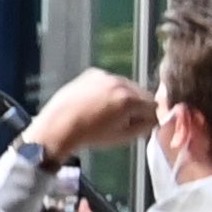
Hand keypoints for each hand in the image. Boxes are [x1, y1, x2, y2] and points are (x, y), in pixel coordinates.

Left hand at [26, 66, 155, 158]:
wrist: (57, 127)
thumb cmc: (91, 136)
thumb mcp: (123, 137)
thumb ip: (145, 127)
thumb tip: (152, 119)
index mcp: (129, 100)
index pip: (153, 106)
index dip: (147, 117)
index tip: (137, 124)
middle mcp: (119, 83)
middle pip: (141, 93)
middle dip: (136, 105)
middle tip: (121, 119)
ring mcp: (105, 76)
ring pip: (126, 85)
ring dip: (123, 96)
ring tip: (107, 111)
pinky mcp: (92, 73)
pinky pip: (109, 81)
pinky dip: (108, 89)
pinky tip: (95, 102)